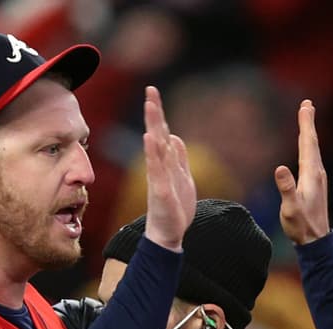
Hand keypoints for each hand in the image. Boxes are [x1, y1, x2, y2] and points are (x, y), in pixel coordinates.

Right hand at [141, 85, 195, 251]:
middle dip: (154, 112)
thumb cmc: (174, 208)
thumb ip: (179, 158)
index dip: (158, 113)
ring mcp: (158, 177)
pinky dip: (152, 153)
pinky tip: (150, 139)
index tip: (152, 91)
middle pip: (157, 134)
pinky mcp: (160, 191)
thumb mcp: (183, 179)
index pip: (162, 132)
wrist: (168, 234)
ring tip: (150, 106)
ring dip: (153, 126)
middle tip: (150, 90)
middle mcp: (160, 167)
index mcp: (166, 163)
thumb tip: (175, 137)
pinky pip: (155, 169)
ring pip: (156, 147)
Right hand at [275, 100, 329, 244]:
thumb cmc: (301, 227)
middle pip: (312, 143)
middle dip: (308, 123)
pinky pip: (312, 158)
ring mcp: (318, 179)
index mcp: (311, 175)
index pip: (308, 144)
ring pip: (313, 149)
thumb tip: (280, 168)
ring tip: (307, 118)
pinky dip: (309, 146)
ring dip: (310, 133)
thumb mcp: (290, 209)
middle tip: (307, 104)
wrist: (316, 242)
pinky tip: (307, 147)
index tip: (306, 106)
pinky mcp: (316, 185)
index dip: (306, 124)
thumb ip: (286, 189)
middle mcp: (317, 174)